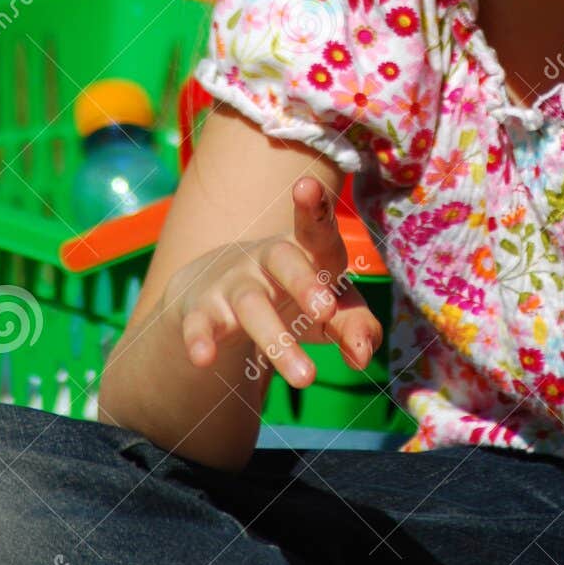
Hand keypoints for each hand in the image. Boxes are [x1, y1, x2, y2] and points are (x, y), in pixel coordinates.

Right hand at [162, 175, 383, 387]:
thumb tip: (363, 355)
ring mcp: (232, 283)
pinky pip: (200, 324)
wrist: (217, 296)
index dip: (313, 207)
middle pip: (285, 262)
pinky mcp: (202, 312)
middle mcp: (267, 258)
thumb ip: (355, 326)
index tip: (307, 186)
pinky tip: (203, 359)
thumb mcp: (331, 311)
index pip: (313, 226)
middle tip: (326, 310)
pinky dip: (200, 340)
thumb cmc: (292, 297)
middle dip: (305, 283)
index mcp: (306, 249)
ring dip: (276, 341)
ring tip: (306, 378)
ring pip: (251, 306)